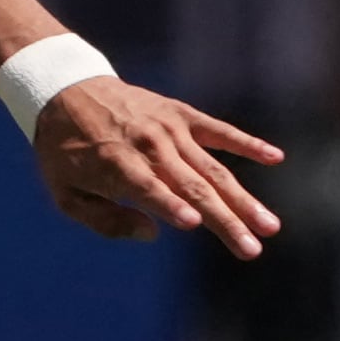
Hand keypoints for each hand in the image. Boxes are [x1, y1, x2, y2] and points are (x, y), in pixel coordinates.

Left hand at [33, 78, 283, 257]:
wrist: (66, 90)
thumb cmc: (64, 152)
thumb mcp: (65, 193)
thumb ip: (105, 220)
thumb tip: (154, 233)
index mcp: (117, 166)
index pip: (150, 190)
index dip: (171, 207)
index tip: (194, 224)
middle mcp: (149, 146)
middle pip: (194, 188)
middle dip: (226, 220)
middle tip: (252, 249)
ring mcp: (169, 129)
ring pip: (214, 169)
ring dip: (244, 199)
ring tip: (270, 225)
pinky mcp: (182, 114)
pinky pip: (219, 130)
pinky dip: (247, 143)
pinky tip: (275, 158)